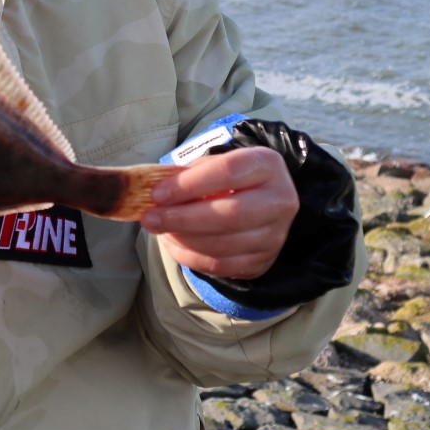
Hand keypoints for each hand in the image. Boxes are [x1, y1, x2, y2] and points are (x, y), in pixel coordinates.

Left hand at [139, 146, 298, 280]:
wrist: (261, 200)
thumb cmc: (229, 178)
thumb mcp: (214, 163)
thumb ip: (189, 174)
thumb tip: (156, 195)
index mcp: (267, 165)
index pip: (229, 172)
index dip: (190, 184)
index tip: (158, 194)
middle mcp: (279, 201)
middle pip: (230, 214)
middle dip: (183, 218)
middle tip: (150, 218)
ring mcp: (275, 235)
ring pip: (225, 245)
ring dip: (184, 240)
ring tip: (159, 230)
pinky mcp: (263, 261)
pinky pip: (222, 266)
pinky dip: (191, 257)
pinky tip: (173, 243)